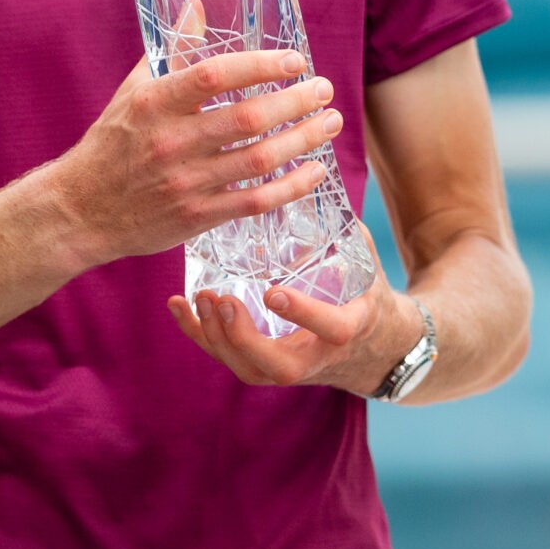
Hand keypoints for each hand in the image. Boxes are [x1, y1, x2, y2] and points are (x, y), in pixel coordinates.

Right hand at [44, 0, 343, 268]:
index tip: (295, 60)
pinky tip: (315, 170)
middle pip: (248, 118)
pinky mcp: (198, 217)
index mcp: (157, 103)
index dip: (261, 65)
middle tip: (324, 89)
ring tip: (330, 122)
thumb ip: (174, 49)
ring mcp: (187, 182)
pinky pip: (255, 201)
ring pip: (260, 159)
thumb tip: (198, 3)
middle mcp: (173, 142)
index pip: (216, 75)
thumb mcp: (136, 90)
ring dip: (303, 139)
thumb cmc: (113, 142)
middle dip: (296, 102)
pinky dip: (291, 187)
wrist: (80, 211)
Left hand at [166, 227, 418, 393]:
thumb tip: (318, 182)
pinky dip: (198, 334)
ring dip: (217, 336)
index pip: (330, 328)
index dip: (302, 313)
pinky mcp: (262, 365)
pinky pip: (226, 357)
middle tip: (224, 300)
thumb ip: (346, 234)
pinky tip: (178, 306)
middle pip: (278, 365)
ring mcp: (285, 367)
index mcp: (348, 330)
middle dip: (245, 336)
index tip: (274, 291)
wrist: (370, 349)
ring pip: (246, 366)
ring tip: (200, 298)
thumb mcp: (366, 269)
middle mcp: (316, 358)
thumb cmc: (365, 297)